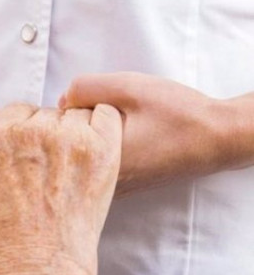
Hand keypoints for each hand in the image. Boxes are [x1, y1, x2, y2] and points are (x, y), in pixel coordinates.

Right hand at [0, 104, 121, 274]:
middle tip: (56, 162)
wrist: (43, 264)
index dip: (26, 128)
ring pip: (76, 114)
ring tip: (78, 161)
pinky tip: (99, 148)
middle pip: (46, 112)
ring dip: (78, 131)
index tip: (34, 144)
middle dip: (51, 132)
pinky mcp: (100, 148)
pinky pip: (106, 114)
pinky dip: (105, 125)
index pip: (17, 110)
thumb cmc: (11, 239)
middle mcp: (30, 132)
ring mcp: (67, 137)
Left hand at [59, 72, 235, 197]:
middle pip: (65, 148)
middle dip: (76, 127)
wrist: (216, 138)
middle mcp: (103, 180)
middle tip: (112, 115)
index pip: (57, 132)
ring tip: (124, 126)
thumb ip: (85, 88)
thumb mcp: (127, 86)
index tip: (97, 105)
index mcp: (99, 158)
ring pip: (79, 158)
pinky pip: (95, 167)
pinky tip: (126, 138)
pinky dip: (100, 150)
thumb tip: (60, 101)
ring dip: (89, 139)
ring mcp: (113, 187)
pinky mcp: (122, 186)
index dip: (72, 109)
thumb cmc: (177, 113)